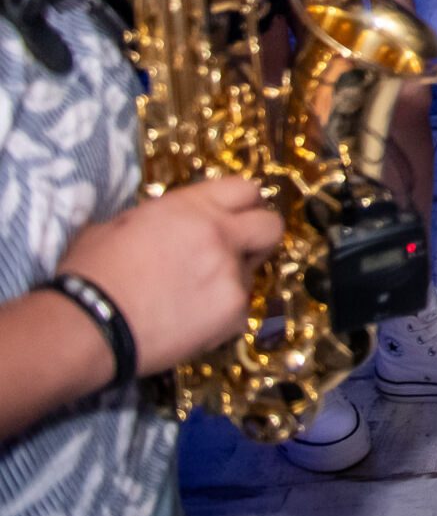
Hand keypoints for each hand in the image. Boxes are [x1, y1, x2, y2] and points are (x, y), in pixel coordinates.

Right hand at [55, 177, 283, 378]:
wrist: (87, 326)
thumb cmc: (90, 275)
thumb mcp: (118, 224)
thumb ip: (159, 216)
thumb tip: (167, 220)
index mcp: (192, 207)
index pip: (246, 189)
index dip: (243, 204)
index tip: (236, 217)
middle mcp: (220, 235)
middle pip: (271, 225)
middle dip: (258, 237)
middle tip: (235, 252)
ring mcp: (231, 274)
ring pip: (252, 273)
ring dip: (231, 281)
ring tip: (190, 297)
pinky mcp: (233, 313)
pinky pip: (239, 311)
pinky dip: (220, 316)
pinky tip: (187, 321)